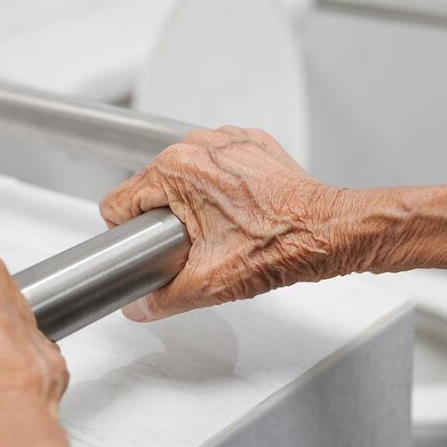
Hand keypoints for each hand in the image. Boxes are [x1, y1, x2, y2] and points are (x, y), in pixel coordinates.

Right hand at [99, 126, 352, 321]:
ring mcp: (226, 139)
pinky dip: (221, 188)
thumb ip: (160, 299)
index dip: (129, 235)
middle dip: (164, 219)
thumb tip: (139, 306)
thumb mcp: (207, 284)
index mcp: (176, 169)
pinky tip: (240, 212)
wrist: (328, 232)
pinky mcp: (250, 143)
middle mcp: (197, 145)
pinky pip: (215, 166)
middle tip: (197, 244)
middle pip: (151, 188)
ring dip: (192, 202)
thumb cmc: (280, 247)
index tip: (155, 248)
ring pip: (183, 176)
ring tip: (222, 228)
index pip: (118, 202)